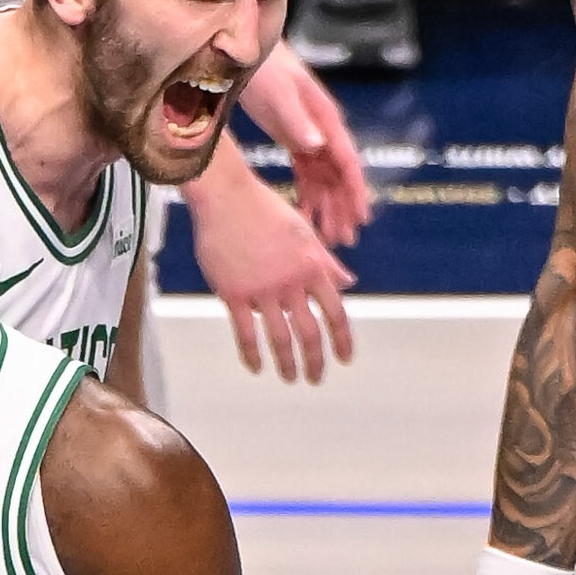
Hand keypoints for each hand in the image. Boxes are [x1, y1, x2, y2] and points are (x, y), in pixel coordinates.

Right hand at [190, 164, 355, 381]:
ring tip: (290, 378)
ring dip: (287, 363)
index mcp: (312, 266)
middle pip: (310, 332)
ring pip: (280, 337)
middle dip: (315, 359)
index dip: (343, 339)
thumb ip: (327, 262)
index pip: (335, 312)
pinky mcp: (234, 294)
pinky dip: (252, 354)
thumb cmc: (264, 209)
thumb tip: (349, 282)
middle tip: (316, 378)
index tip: (345, 358)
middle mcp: (291, 282)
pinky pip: (245, 333)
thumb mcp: (304, 233)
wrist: (227, 196)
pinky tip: (257, 368)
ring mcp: (262, 290)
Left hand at [238, 41, 371, 247]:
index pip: (347, 162)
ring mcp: (310, 135)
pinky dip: (308, 196)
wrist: (249, 52)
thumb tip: (318, 145)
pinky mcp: (294, 138)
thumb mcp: (279, 93)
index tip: (361, 218)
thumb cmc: (265, 68)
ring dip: (327, 208)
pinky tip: (305, 217)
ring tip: (328, 238)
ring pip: (324, 180)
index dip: (355, 192)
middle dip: (343, 209)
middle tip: (344, 240)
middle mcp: (323, 130)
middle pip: (339, 177)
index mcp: (326, 120)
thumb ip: (298, 120)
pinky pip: (306, 174)